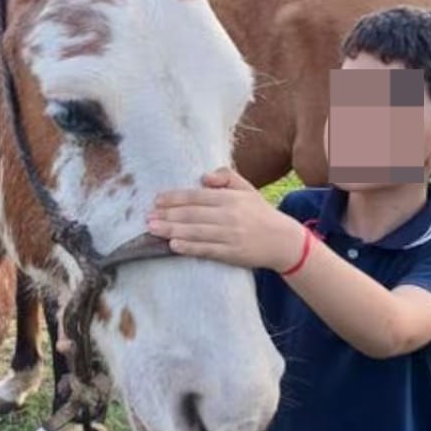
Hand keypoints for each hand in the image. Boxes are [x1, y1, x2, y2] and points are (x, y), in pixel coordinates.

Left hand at [147, 167, 304, 270]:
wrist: (283, 241)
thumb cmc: (260, 213)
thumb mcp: (247, 189)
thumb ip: (226, 176)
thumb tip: (202, 177)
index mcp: (230, 198)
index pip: (196, 196)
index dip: (174, 198)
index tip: (157, 200)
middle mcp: (229, 216)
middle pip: (192, 214)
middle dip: (167, 215)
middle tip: (147, 217)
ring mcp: (230, 236)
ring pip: (195, 232)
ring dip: (172, 230)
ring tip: (153, 229)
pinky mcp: (232, 253)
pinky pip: (206, 249)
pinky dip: (189, 247)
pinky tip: (174, 245)